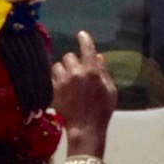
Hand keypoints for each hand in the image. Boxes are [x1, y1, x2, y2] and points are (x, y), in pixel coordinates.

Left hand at [53, 30, 116, 151]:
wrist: (85, 128)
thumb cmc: (102, 110)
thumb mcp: (110, 90)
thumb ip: (104, 72)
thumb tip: (98, 57)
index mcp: (92, 71)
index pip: (87, 48)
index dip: (84, 39)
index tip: (81, 34)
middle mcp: (76, 72)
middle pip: (69, 56)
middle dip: (73, 61)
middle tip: (78, 70)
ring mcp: (63, 81)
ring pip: (58, 65)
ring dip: (63, 69)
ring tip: (68, 77)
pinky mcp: (54, 90)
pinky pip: (53, 76)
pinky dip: (57, 78)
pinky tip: (63, 86)